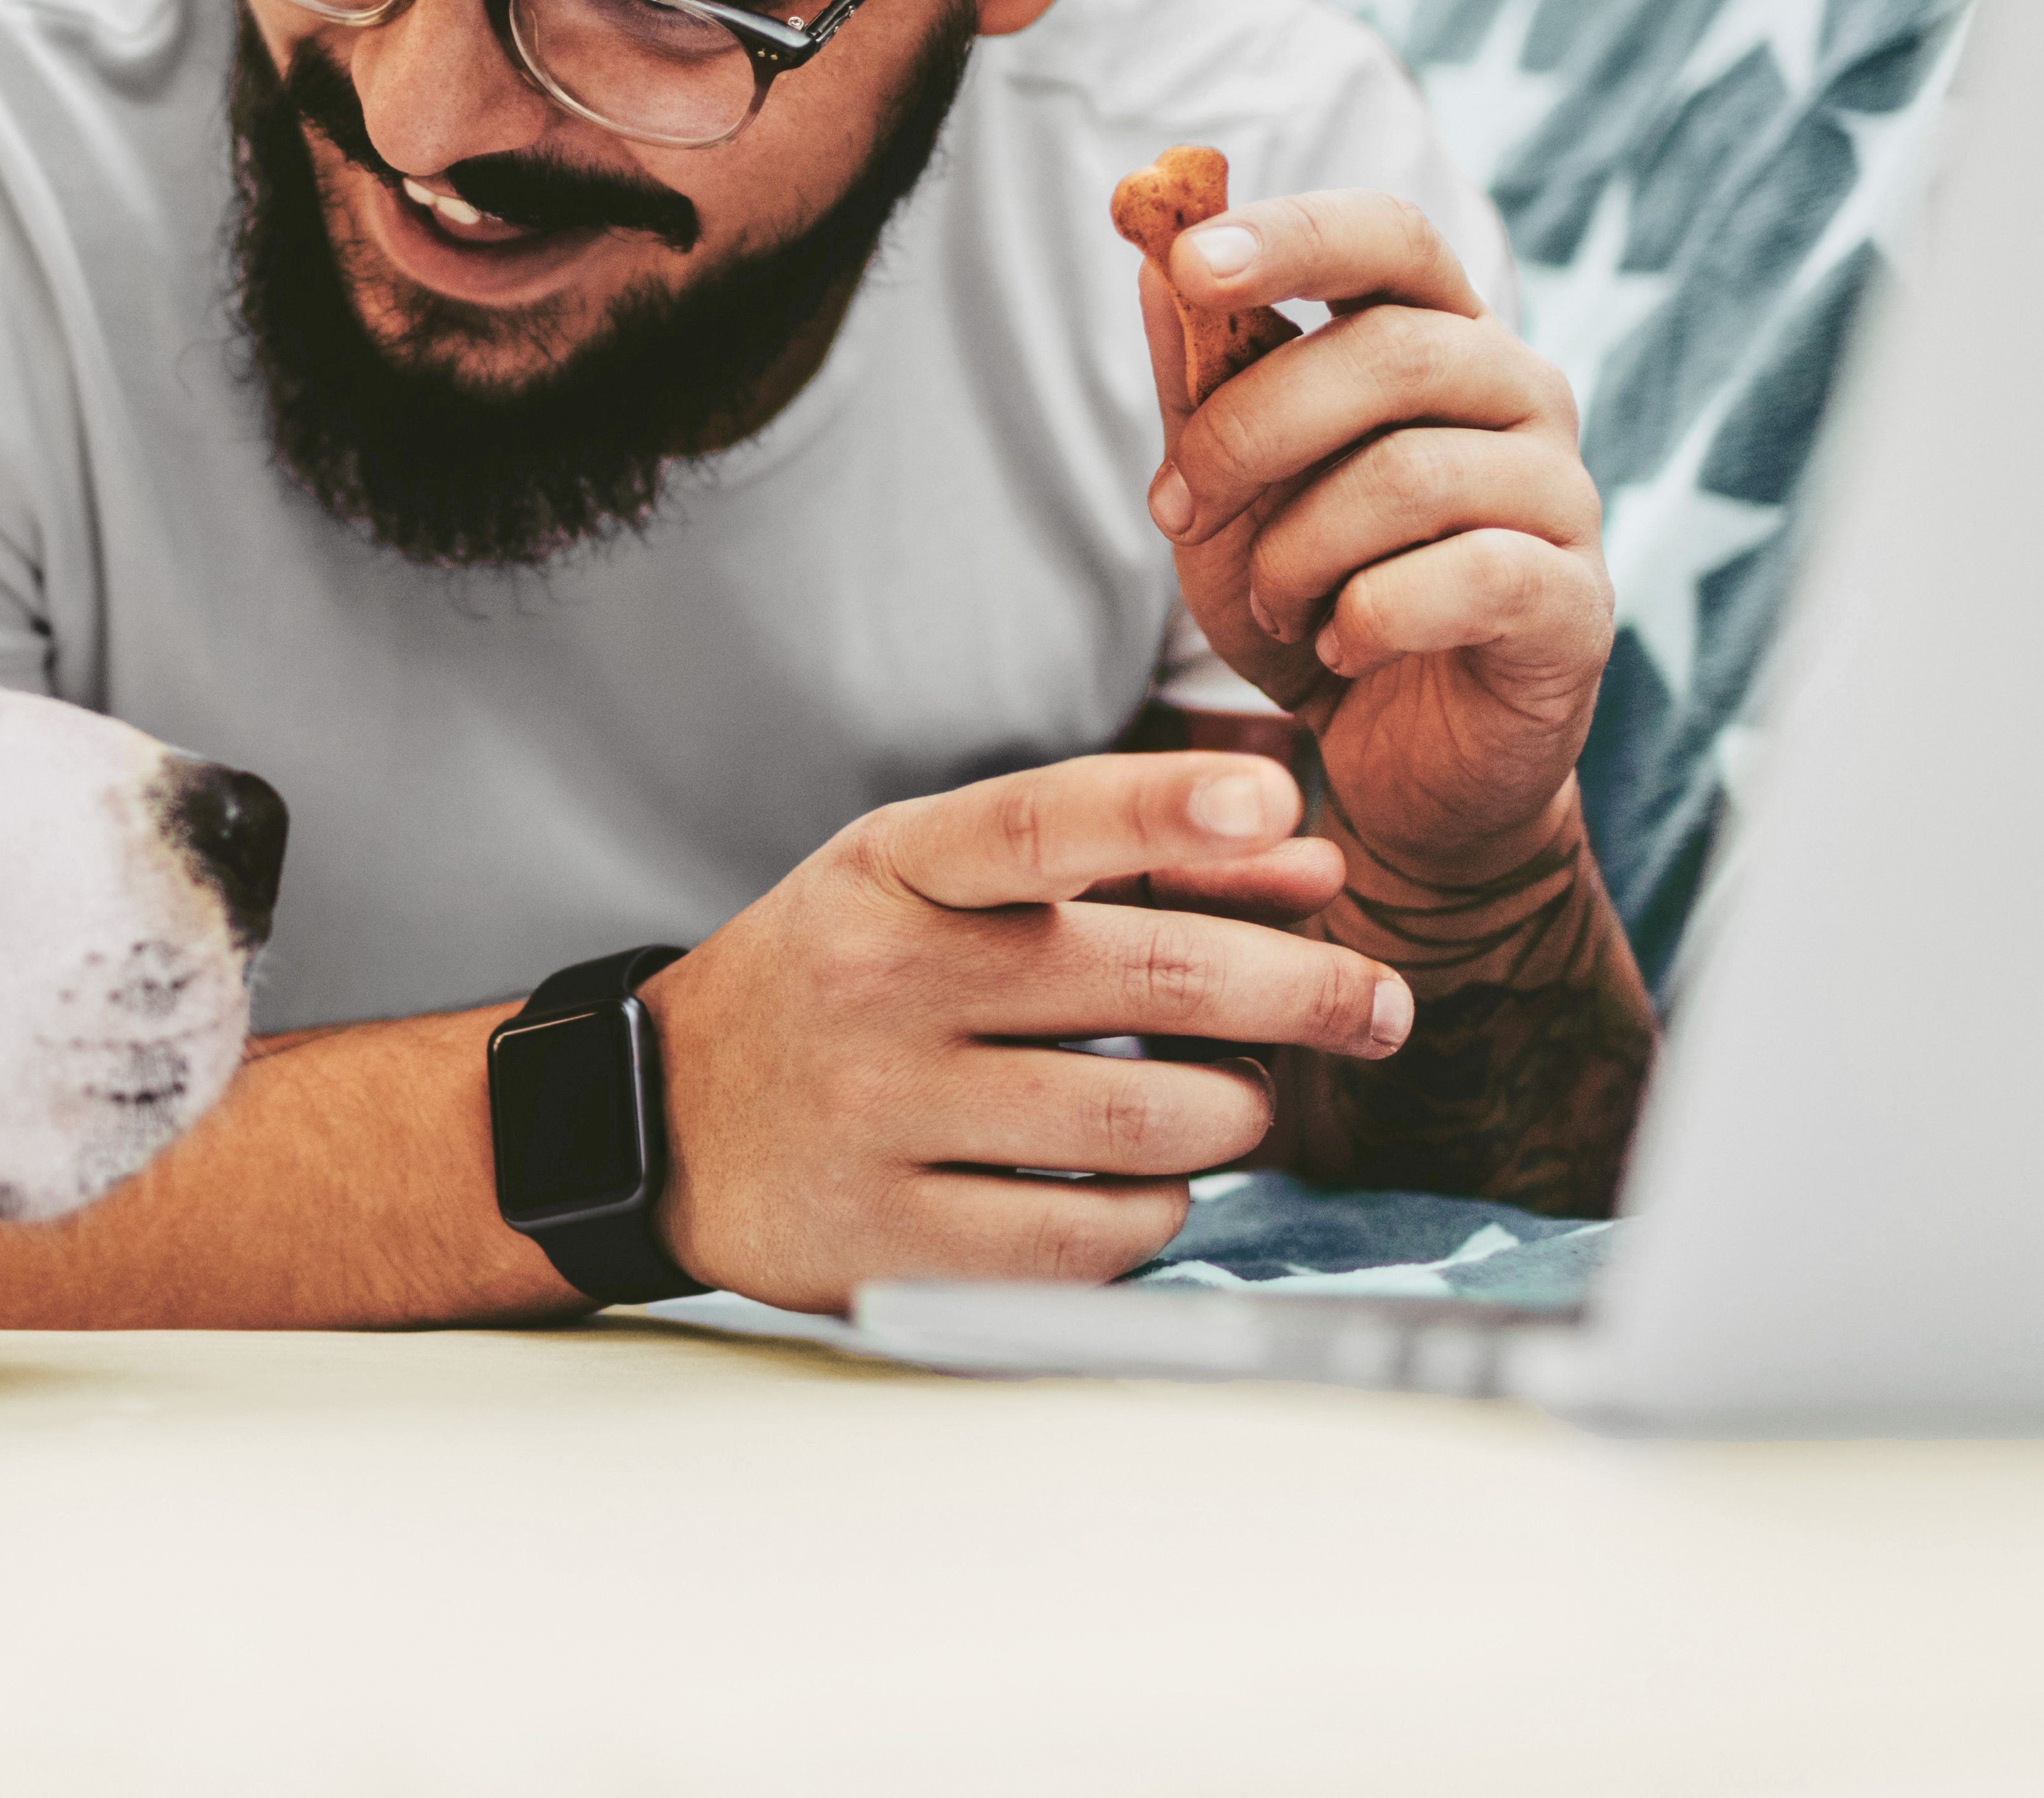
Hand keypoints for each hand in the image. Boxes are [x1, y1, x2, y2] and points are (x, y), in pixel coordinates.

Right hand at [636, 752, 1411, 1314]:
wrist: (666, 1117)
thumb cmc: (844, 979)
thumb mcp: (941, 887)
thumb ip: (1122, 863)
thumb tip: (1307, 865)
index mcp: (893, 871)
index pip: (1038, 820)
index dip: (1161, 806)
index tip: (1275, 798)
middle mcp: (881, 985)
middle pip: (1144, 984)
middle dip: (1301, 994)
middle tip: (1377, 1005)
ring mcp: (879, 1120)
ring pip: (1142, 1125)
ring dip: (1234, 1115)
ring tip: (1237, 1101)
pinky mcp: (893, 1245)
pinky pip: (1095, 1239)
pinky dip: (1159, 1211)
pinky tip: (1148, 1184)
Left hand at [1138, 190, 1609, 879]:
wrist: (1399, 762)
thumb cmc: (1316, 602)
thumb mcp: (1227, 496)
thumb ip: (1201, 383)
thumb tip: (1152, 257)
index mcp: (1440, 338)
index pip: (1390, 236)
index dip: (1293, 235)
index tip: (1187, 258)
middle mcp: (1521, 394)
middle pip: (1389, 349)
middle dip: (1250, 430)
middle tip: (1179, 507)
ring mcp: (1563, 496)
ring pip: (1413, 472)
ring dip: (1300, 548)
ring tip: (1273, 605)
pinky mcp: (1578, 604)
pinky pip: (1466, 577)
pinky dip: (1370, 617)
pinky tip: (1342, 648)